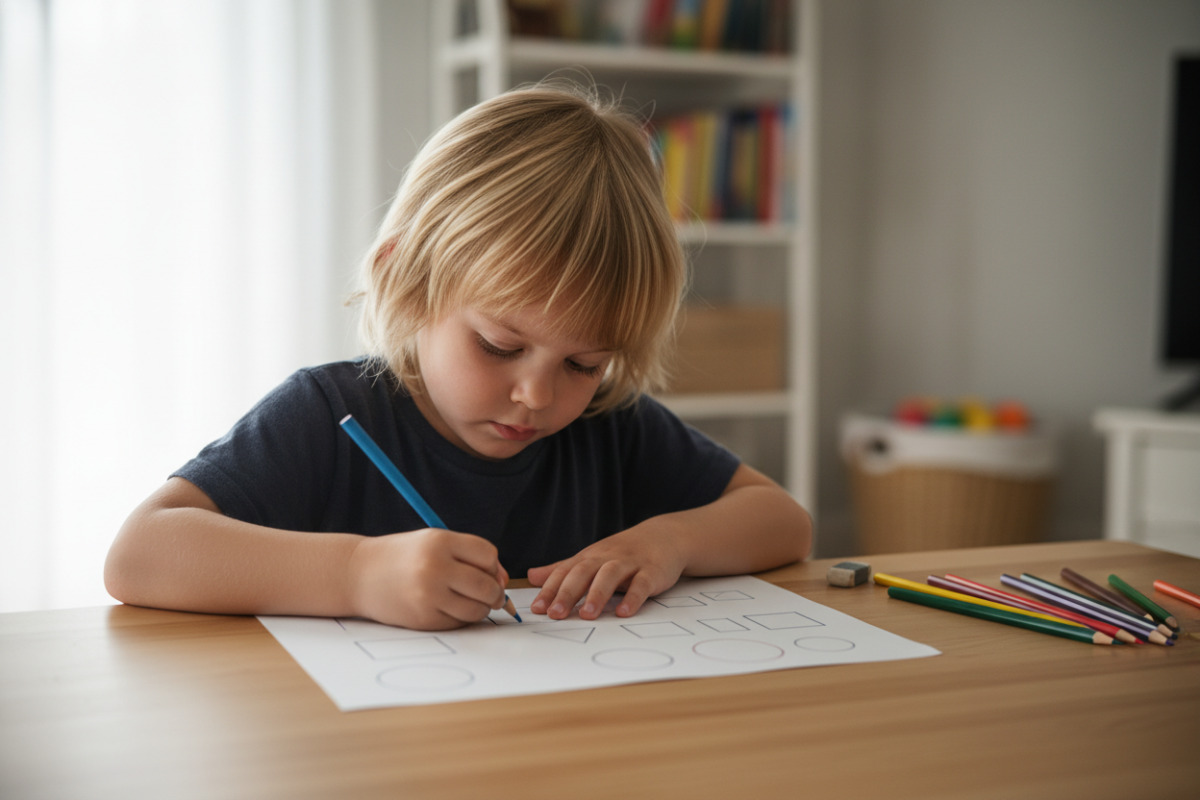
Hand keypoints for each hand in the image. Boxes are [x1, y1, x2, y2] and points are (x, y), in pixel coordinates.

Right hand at [348, 528, 508, 629]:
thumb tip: (503, 581)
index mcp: (440, 542)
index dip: (492, 565)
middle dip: (495, 593)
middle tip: (491, 594)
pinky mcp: (424, 619)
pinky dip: (461, 618)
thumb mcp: (433, 542)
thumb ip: (469, 556)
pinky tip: (448, 608)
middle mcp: (435, 568)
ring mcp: (429, 596)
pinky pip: (459, 623)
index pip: (488, 555)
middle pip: (487, 586)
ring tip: (467, 601)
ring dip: (480, 609)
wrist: (357, 575)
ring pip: (477, 609)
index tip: (486, 570)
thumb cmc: (402, 557)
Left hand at [526, 523, 685, 620]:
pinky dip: (633, 598)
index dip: (550, 590)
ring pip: (610, 576)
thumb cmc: (622, 552)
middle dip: (568, 593)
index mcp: (589, 558)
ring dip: (597, 595)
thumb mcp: (590, 558)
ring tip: (587, 615)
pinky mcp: (652, 572)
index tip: (537, 609)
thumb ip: (562, 569)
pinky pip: (642, 585)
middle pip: (584, 573)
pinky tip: (624, 612)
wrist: (663, 537)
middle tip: (555, 614)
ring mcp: (629, 564)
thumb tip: (531, 576)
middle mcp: (606, 559)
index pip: (565, 573)